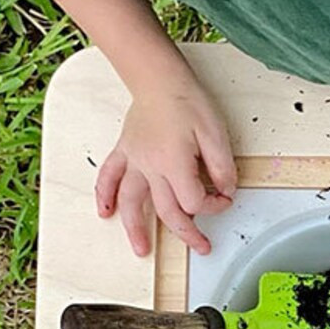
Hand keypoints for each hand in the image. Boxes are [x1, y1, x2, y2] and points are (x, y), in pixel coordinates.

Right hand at [95, 76, 236, 255]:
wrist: (159, 78)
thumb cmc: (187, 102)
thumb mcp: (216, 135)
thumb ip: (223, 168)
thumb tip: (225, 190)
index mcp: (174, 163)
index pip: (194, 201)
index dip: (214, 206)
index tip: (225, 198)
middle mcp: (150, 166)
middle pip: (166, 210)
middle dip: (186, 233)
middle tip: (201, 246)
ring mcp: (134, 160)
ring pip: (130, 201)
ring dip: (135, 228)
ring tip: (141, 250)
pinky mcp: (124, 151)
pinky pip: (108, 176)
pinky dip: (104, 195)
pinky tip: (104, 212)